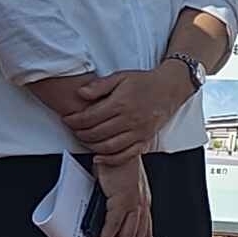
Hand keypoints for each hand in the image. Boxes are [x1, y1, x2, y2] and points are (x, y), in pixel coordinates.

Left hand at [63, 58, 196, 160]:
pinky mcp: (144, 140)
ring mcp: (138, 132)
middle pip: (96, 133)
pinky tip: (99, 157)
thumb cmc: (145, 82)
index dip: (74, 120)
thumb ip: (100, 85)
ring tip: (84, 140)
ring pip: (108, 146)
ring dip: (91, 146)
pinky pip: (125, 155)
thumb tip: (81, 93)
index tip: (68, 119)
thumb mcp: (121, 76)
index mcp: (121, 103)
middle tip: (73, 130)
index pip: (90, 117)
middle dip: (80, 133)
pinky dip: (110, 159)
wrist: (169, 88)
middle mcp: (129, 119)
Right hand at [88, 153, 157, 236]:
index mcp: (143, 203)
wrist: (116, 146)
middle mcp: (142, 205)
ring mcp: (134, 203)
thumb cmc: (117, 164)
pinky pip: (114, 226)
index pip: (146, 233)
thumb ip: (117, 204)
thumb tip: (105, 220)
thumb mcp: (120, 188)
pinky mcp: (122, 199)